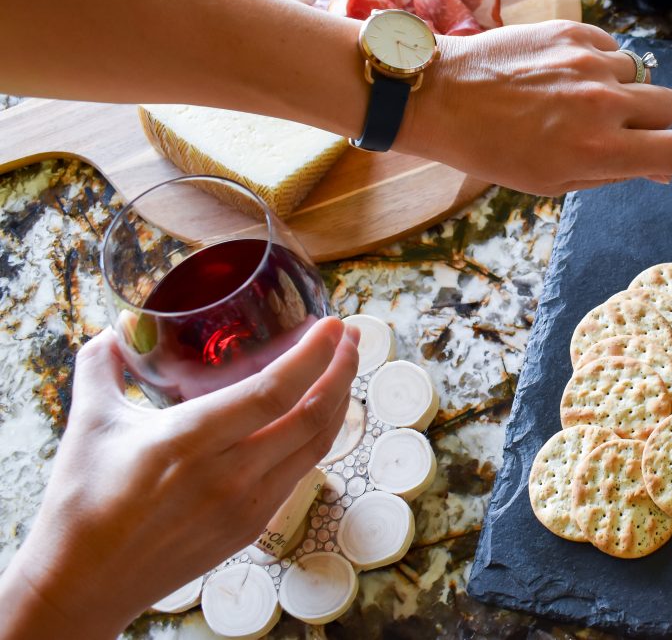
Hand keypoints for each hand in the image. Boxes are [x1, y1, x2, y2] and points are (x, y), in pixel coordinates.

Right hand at [0, 317, 357, 639]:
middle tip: (352, 336)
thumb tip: (111, 329)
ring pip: (316, 444)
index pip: (273, 391)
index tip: (333, 324)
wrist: (82, 586)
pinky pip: (302, 471)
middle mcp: (228, 474)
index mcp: (189, 440)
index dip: (313, 355)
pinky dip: (319, 436)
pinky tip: (319, 415)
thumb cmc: (81, 503)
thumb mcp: (89, 425)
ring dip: (338, 401)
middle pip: (311, 415)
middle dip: (342, 369)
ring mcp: (246, 505)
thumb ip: (100, 368)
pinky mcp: (252, 527)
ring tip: (344, 367)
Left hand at [398, 20, 671, 194]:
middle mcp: (604, 102)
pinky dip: (599, 63)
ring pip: (641, 74)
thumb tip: (661, 167)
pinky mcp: (574, 30)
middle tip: (620, 127)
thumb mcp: (556, 181)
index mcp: (601, 150)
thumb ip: (616, 173)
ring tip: (580, 98)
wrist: (442, 96)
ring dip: (623, 88)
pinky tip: (564, 75)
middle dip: (655, 120)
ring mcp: (590, 61)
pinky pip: (612, 47)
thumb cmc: (494, 149)